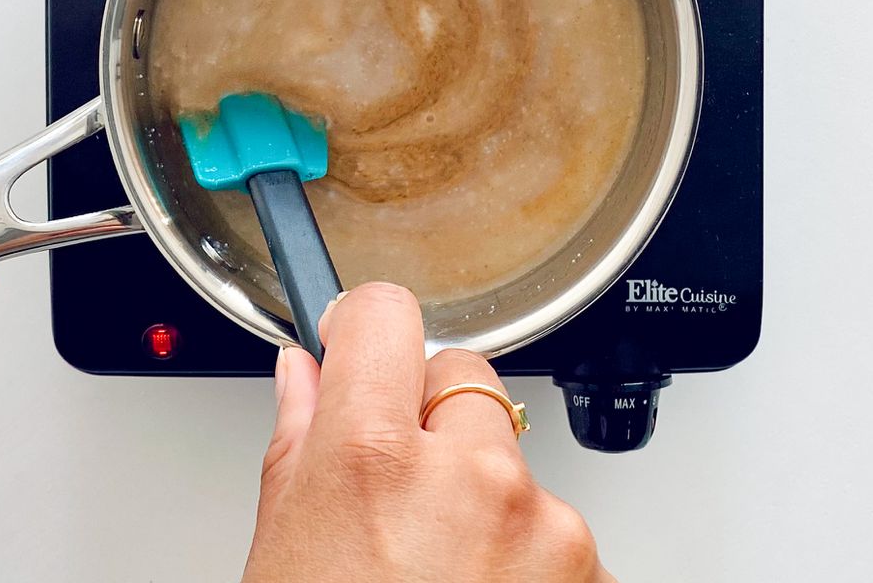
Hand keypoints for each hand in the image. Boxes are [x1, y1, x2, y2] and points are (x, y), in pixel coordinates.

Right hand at [244, 282, 615, 581]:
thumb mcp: (285, 553)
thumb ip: (299, 445)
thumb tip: (302, 377)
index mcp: (370, 458)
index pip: (385, 315)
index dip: (366, 327)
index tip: (360, 344)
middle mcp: (466, 473)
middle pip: (460, 375)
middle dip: (431, 416)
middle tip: (399, 492)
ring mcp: (537, 518)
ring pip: (509, 453)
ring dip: (483, 491)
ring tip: (440, 573)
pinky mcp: (587, 559)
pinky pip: (551, 518)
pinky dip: (525, 548)